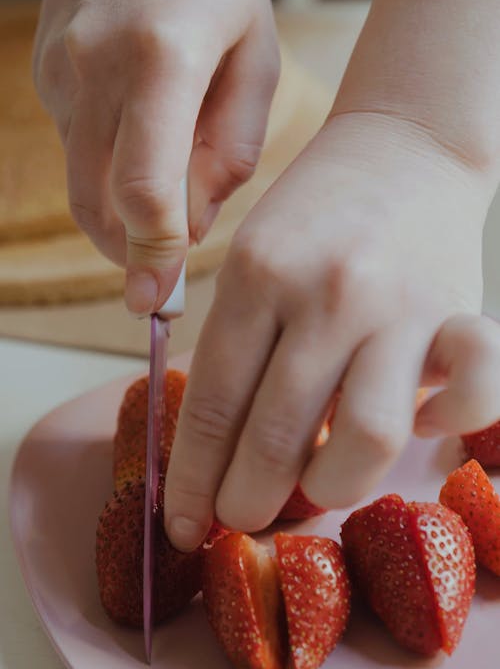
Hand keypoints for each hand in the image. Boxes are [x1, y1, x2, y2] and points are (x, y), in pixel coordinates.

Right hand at [34, 0, 278, 312]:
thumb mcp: (256, 52)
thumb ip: (232, 148)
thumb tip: (195, 223)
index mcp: (161, 59)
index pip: (145, 189)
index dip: (153, 255)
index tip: (158, 297)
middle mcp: (96, 70)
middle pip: (98, 205)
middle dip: (132, 253)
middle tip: (160, 277)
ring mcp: (60, 75)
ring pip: (82, 187)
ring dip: (122, 215)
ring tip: (168, 188)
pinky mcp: (45, 80)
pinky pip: (78, 153)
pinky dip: (109, 172)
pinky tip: (141, 138)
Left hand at [165, 112, 499, 547]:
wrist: (406, 144)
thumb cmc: (316, 215)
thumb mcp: (251, 261)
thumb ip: (233, 348)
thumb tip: (216, 455)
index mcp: (258, 275)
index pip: (211, 405)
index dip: (191, 479)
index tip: (179, 525)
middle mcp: (329, 294)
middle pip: (276, 435)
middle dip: (247, 501)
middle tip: (241, 517)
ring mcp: (400, 307)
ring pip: (366, 438)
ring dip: (331, 484)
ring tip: (314, 483)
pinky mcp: (461, 314)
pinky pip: (470, 396)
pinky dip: (444, 426)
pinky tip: (420, 423)